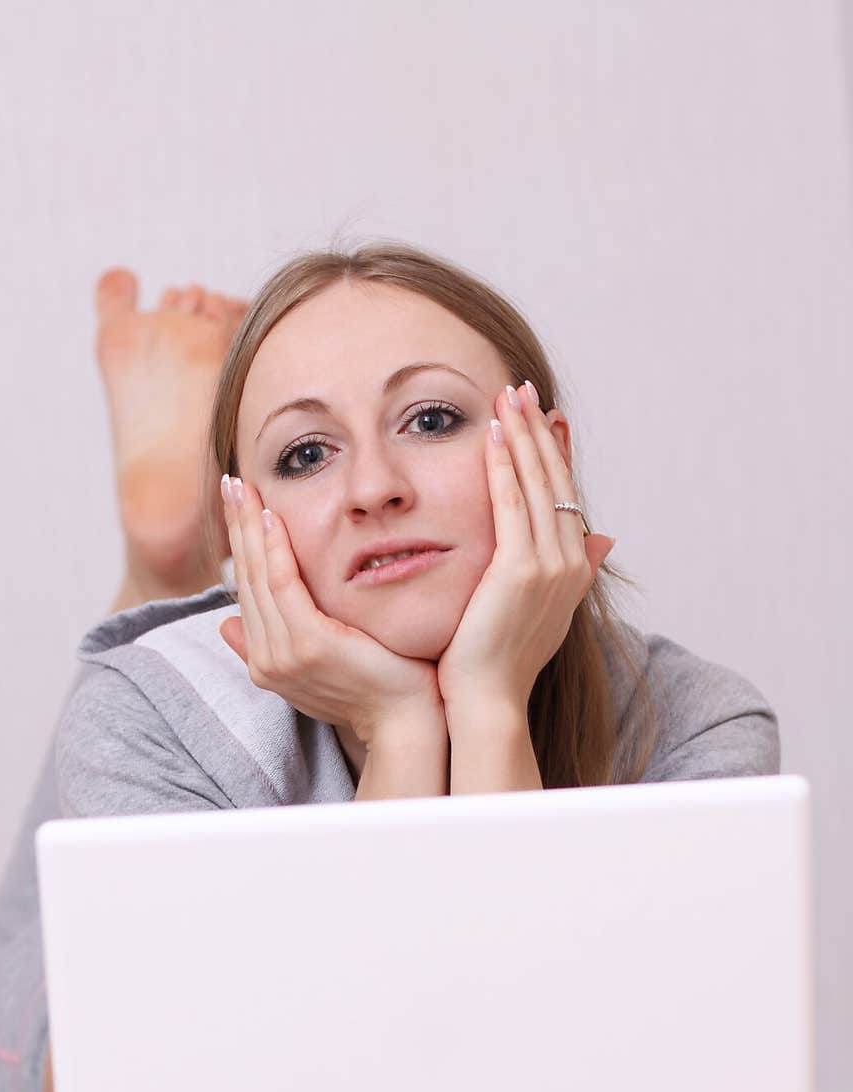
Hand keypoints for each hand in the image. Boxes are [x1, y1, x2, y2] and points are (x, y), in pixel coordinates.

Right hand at [218, 475, 443, 745]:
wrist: (408, 722)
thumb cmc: (379, 688)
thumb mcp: (322, 662)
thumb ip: (282, 640)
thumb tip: (227, 626)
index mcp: (266, 662)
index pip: (247, 592)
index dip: (239, 546)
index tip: (237, 507)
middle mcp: (266, 660)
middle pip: (245, 579)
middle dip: (235, 527)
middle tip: (230, 482)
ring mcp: (284, 654)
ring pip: (258, 576)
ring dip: (247, 527)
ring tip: (242, 486)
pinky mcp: (309, 645)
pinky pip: (283, 585)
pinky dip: (274, 549)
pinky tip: (270, 517)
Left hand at [436, 381, 614, 714]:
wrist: (489, 700)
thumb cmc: (499, 663)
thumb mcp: (542, 611)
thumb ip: (571, 572)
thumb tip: (601, 540)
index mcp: (574, 571)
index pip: (566, 498)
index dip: (556, 456)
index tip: (546, 420)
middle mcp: (570, 564)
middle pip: (556, 483)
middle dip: (540, 433)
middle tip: (524, 391)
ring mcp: (548, 566)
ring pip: (537, 486)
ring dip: (523, 436)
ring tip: (509, 396)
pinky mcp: (520, 570)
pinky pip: (511, 505)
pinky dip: (505, 467)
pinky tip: (494, 436)